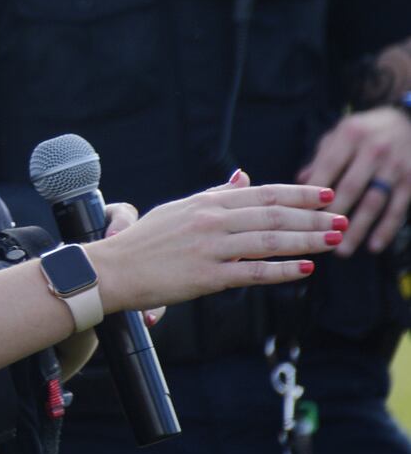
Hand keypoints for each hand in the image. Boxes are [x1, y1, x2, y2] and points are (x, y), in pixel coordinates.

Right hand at [88, 171, 340, 313]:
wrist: (112, 269)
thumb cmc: (142, 242)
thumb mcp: (178, 210)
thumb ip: (214, 195)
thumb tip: (243, 177)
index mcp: (205, 203)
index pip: (262, 193)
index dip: (297, 193)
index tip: (325, 194)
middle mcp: (210, 220)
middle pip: (273, 215)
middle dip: (312, 216)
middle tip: (341, 218)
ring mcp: (209, 247)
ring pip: (269, 240)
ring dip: (306, 240)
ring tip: (333, 240)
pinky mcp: (206, 276)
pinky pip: (252, 272)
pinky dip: (281, 270)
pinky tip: (305, 269)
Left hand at [298, 106, 410, 255]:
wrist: (409, 121)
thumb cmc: (365, 130)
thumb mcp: (340, 134)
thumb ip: (320, 158)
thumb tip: (297, 184)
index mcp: (350, 135)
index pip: (328, 167)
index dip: (314, 191)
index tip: (298, 214)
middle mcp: (374, 150)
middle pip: (351, 188)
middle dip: (333, 215)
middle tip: (316, 239)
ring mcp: (395, 166)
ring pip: (374, 202)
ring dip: (358, 229)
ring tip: (341, 250)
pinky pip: (398, 208)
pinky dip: (386, 229)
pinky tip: (374, 246)